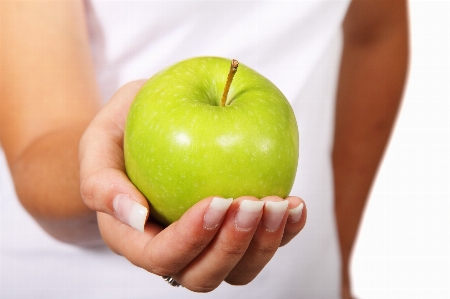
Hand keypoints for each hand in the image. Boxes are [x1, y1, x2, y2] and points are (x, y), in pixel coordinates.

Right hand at [78, 81, 306, 291]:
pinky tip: (295, 206)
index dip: (191, 239)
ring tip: (280, 205)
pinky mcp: (235, 228)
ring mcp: (207, 242)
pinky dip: (285, 232)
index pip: (161, 257)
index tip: (217, 201)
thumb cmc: (120, 133)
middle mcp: (173, 248)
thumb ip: (101, 181)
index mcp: (134, 237)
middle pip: (204, 275)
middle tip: (251, 202)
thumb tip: (134, 216)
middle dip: (233, 246)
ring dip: (264, 244)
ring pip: (239, 269)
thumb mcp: (98, 141)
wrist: (147, 126)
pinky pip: (262, 244)